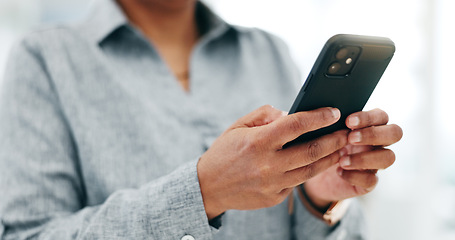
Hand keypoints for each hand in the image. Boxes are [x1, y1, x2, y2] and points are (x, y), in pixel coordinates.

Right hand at [197, 105, 347, 218]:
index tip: (333, 112)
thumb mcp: (237, 126)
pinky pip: (297, 183)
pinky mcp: (275, 197)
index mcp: (258, 141)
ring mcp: (272, 183)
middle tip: (346, 133)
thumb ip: (263, 115)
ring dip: (330, 158)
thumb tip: (288, 113)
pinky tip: (317, 164)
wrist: (208, 187)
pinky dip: (309, 172)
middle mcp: (268, 164)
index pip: (297, 125)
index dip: (319, 117)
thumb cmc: (223, 152)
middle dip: (334, 139)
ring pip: (311, 170)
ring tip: (341, 149)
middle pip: (312, 150)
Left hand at [304, 108, 402, 207]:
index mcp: (368, 126)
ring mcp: (375, 163)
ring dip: (365, 157)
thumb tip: (327, 113)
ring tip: (342, 160)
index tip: (348, 121)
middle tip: (350, 138)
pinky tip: (340, 172)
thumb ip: (332, 122)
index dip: (369, 117)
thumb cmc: (321, 144)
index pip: (382, 116)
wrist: (312, 171)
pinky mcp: (368, 183)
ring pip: (388, 157)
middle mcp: (377, 143)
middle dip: (373, 134)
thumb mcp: (324, 132)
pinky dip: (355, 176)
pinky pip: (372, 180)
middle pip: (395, 133)